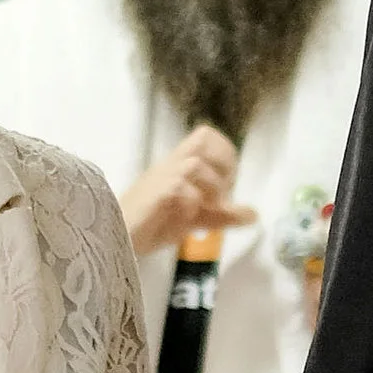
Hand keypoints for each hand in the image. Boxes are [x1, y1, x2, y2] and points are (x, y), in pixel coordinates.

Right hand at [122, 126, 256, 255]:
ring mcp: (161, 177)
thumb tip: (254, 214)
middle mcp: (170, 164)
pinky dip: (191, 203)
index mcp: (179, 163)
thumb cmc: (152, 223)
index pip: (206, 135)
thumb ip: (222, 214)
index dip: (225, 152)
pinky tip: (186, 217)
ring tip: (206, 209)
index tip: (229, 182)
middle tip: (222, 193)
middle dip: (222, 164)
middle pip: (204, 138)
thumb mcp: (195, 218)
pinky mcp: (154, 194)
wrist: (118, 237)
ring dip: (210, 188)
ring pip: (195, 164)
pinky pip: (180, 188)